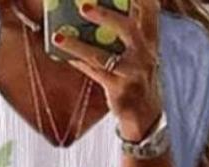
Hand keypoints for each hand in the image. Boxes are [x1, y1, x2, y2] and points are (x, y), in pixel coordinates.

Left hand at [53, 0, 162, 140]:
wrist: (144, 114)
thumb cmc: (136, 75)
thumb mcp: (139, 51)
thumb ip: (127, 30)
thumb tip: (95, 8)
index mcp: (150, 40)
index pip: (150, 11)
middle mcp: (145, 54)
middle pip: (127, 29)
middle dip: (106, 15)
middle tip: (83, 6)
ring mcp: (132, 73)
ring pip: (102, 57)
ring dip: (78, 46)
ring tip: (58, 36)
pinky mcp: (119, 90)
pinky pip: (94, 73)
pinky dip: (78, 62)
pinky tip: (63, 53)